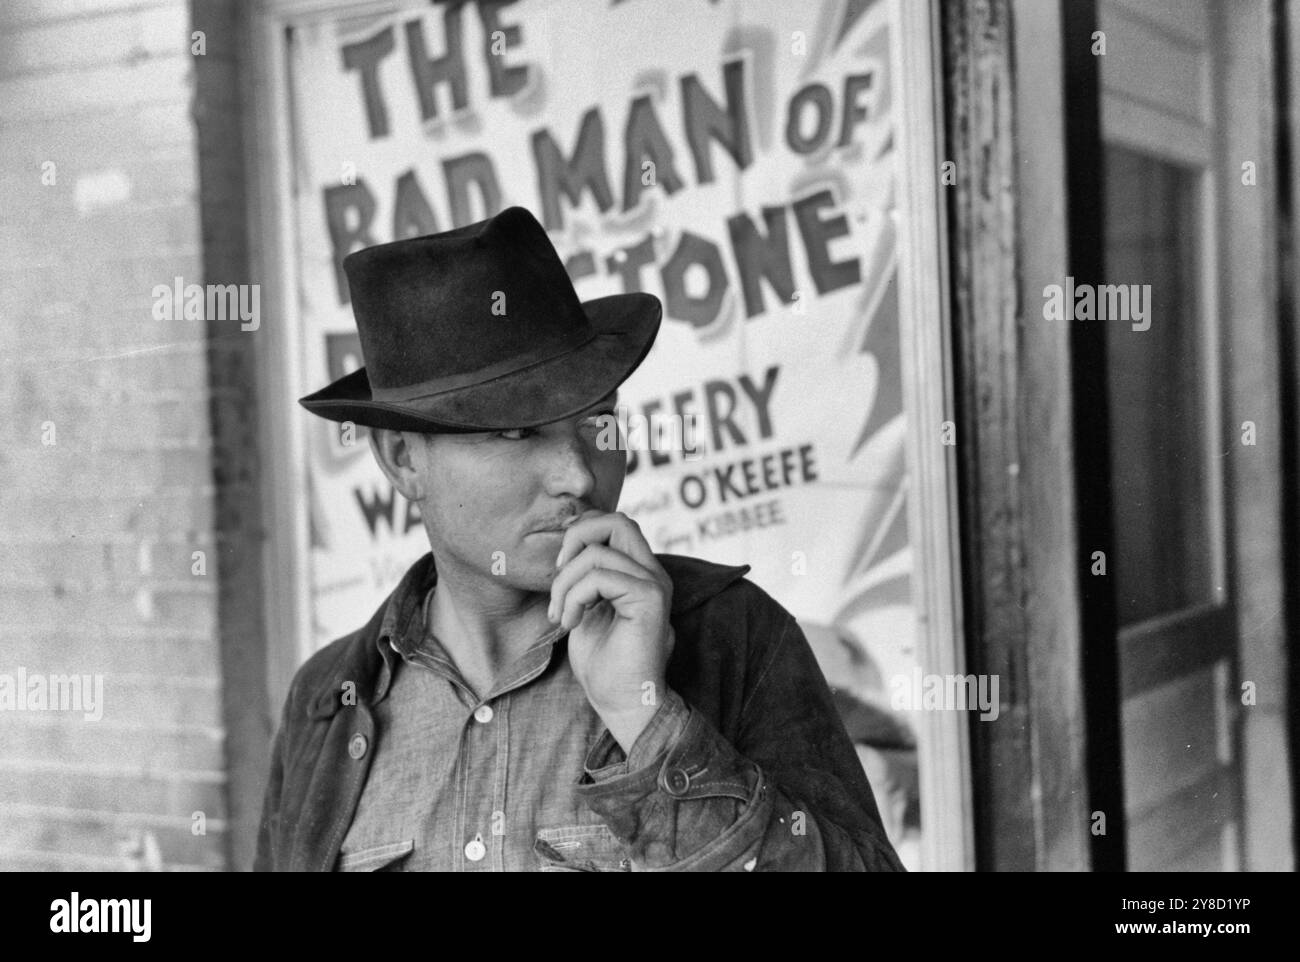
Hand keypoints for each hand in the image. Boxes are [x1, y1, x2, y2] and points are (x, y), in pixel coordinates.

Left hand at [548, 510, 674, 751]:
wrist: (623, 703)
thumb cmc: (603, 664)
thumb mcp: (586, 609)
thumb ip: (585, 578)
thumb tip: (569, 549)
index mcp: (639, 572)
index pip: (614, 524)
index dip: (580, 534)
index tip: (560, 571)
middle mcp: (652, 572)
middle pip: (616, 520)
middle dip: (575, 539)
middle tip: (558, 577)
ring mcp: (654, 584)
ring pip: (597, 552)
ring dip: (564, 584)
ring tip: (560, 615)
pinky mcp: (649, 599)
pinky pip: (599, 577)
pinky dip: (574, 598)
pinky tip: (570, 623)